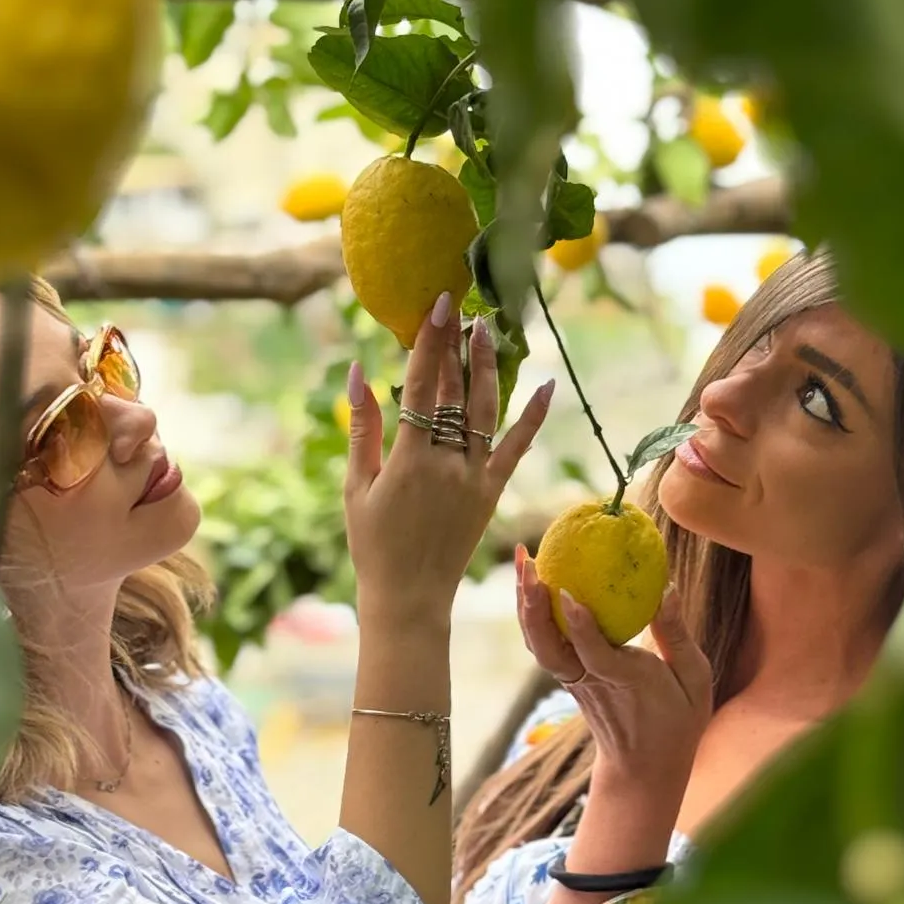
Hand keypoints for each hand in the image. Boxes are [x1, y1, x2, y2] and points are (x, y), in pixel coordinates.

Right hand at [345, 294, 552, 625]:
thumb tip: (357, 370)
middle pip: (455, 391)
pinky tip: (546, 384)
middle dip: (458, 345)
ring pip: (487, 411)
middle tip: (463, 305)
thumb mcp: (357, 487)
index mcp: (410, 459)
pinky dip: (533, 417)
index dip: (430, 342)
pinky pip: (517, 448)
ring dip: (489, 367)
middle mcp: (448, 463)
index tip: (438, 306)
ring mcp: (475, 478)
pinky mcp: (492, 492)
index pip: (420, 386)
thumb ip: (362, 427)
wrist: (409, 597)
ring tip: (489, 329)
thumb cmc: (373, 544)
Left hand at [516, 546, 711, 811]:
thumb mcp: (693, 679)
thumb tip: (667, 589)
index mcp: (623, 680)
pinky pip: (543, 644)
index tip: (569, 593)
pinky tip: (532, 583)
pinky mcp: (567, 676)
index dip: (580, 625)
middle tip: (529, 560)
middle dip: (533, 604)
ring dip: (526, 602)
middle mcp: (589, 679)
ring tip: (524, 559)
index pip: (593, 654)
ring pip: (538, 644)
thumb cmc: (676, 720)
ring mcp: (572, 680)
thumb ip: (677, 635)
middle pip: (548, 646)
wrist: (643, 767)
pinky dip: (532, 613)